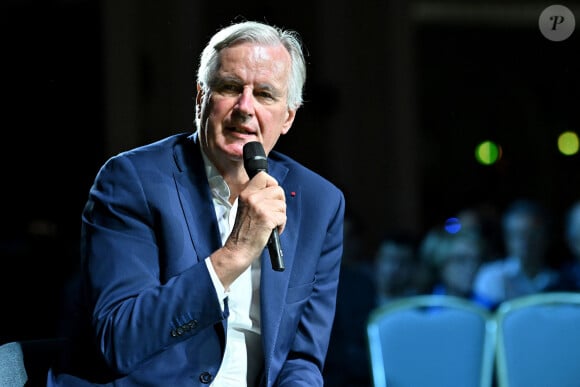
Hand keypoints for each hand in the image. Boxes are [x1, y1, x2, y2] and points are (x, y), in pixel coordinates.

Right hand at [211, 171, 285, 286]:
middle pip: (278, 190)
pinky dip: (281, 225)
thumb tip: (273, 192)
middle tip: (273, 212)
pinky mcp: (267, 218)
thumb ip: (256, 197)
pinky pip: (283, 217)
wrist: (238, 249)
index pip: (263, 176)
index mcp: (245, 193)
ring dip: (280, 215)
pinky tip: (272, 230)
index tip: (272, 196)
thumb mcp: (244, 207)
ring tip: (271, 223)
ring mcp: (259, 207)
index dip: (272, 184)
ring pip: (282, 204)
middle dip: (280, 202)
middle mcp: (252, 198)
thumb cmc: (243, 231)